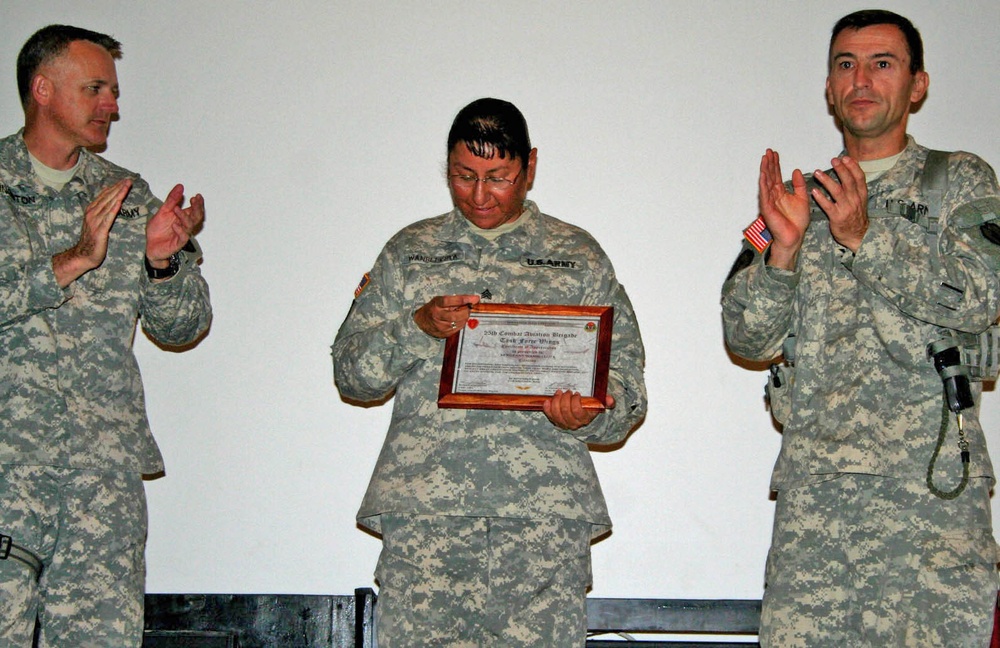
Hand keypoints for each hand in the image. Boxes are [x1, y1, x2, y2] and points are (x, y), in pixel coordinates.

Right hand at [52, 178, 131, 286]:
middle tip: (128, 180)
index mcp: (91, 210)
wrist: (83, 255)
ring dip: (118, 194)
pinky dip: (113, 208)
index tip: (124, 181)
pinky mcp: (100, 230)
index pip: (104, 196)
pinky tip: (119, 201)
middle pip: (107, 198)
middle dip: (118, 188)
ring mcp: (95, 221)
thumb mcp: (95, 222)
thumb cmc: (91, 239)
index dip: (114, 187)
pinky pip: (108, 217)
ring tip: (126, 186)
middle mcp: (92, 214)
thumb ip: (101, 211)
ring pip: (108, 205)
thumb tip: (108, 199)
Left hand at [146, 184, 203, 265]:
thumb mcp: (163, 211)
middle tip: (194, 201)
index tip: (196, 196)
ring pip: (189, 226)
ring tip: (176, 209)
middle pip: (196, 217)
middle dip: (197, 209)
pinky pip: (183, 237)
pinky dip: (180, 230)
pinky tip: (175, 225)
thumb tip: (180, 186)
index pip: (195, 210)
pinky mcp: (177, 244)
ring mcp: (182, 235)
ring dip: (184, 217)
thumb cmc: (157, 230)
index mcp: (183, 218)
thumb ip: (172, 199)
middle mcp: (185, 226)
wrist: (148, 244)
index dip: (198, 203)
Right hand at [413, 294, 480, 337]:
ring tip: (461, 314)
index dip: (463, 299)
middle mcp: (437, 316)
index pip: (450, 301)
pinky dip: (461, 324)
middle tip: (468, 308)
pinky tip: (457, 320)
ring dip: (464, 318)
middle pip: (456, 315)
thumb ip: (457, 299)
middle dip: (466, 311)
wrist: (422, 321)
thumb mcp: (441, 300)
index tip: (475, 298)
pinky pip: (457, 329)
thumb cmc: (434, 308)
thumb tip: (475, 299)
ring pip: (459, 323)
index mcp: (436, 304)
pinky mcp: (443, 334)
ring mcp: (440, 326)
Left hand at [542, 390, 614, 430]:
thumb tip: (610, 400)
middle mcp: (574, 423)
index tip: (576, 393)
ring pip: (556, 414)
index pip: (577, 411)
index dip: (575, 402)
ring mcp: (564, 423)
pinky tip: (547, 400)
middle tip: (567, 391)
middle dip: (564, 399)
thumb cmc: (590, 407)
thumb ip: (606, 401)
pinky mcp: (556, 421)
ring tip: (559, 393)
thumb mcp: (599, 404)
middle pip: (565, 412)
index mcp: (585, 418)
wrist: (584, 416)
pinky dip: (547, 408)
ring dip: (556, 402)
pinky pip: (550, 416)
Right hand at [758, 149, 810, 269]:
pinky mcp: (767, 208)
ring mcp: (769, 201)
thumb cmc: (797, 222)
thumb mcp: (802, 198)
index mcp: (781, 193)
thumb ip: (799, 185)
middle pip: (770, 176)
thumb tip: (796, 171)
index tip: (775, 154)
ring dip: (765, 170)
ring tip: (764, 158)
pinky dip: (763, 184)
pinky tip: (763, 174)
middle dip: (769, 163)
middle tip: (768, 151)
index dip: (776, 164)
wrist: (795, 237)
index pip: (776, 175)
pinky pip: (764, 194)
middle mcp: (773, 195)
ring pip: (766, 182)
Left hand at [812, 156, 867, 251]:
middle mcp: (855, 199)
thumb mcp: (860, 200)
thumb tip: (849, 170)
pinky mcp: (837, 217)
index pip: (859, 177)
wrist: (857, 235)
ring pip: (838, 191)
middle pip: (848, 181)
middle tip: (833, 160)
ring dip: (827, 181)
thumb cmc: (856, 216)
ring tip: (818, 173)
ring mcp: (846, 208)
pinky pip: (828, 206)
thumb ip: (854, 187)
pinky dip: (821, 198)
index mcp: (861, 194)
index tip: (845, 157)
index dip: (853, 166)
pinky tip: (814, 191)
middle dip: (841, 169)